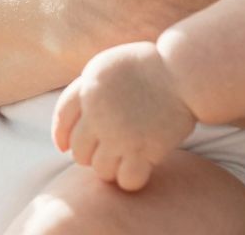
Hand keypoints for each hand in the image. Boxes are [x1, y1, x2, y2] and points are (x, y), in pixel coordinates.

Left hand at [51, 42, 197, 190]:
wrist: (183, 72)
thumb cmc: (151, 66)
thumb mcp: (110, 65)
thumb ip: (89, 88)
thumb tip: (74, 116)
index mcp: (89, 88)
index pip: (62, 120)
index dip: (61, 136)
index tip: (64, 147)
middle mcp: (98, 113)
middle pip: (79, 151)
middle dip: (89, 155)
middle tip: (106, 152)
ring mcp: (119, 134)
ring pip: (100, 170)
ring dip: (110, 168)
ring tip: (124, 160)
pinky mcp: (143, 150)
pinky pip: (126, 180)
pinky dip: (131, 179)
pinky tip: (139, 169)